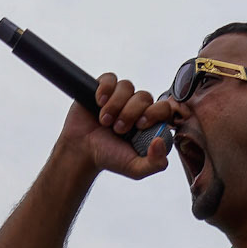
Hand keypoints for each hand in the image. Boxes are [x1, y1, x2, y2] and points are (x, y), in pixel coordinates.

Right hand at [55, 77, 175, 181]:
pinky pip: (110, 78)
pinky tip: (98, 103)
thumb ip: (155, 163)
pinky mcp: (104, 89)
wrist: (81, 151)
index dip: (154, 113)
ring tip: (104, 122)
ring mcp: (121, 97)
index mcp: (150, 123)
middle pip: (144, 96)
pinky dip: (105, 90)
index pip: (164, 108)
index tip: (140, 126)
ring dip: (115, 105)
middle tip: (118, 129)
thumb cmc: (109, 157)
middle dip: (130, 113)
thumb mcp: (135, 169)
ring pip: (127, 87)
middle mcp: (137, 108)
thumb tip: (160, 142)